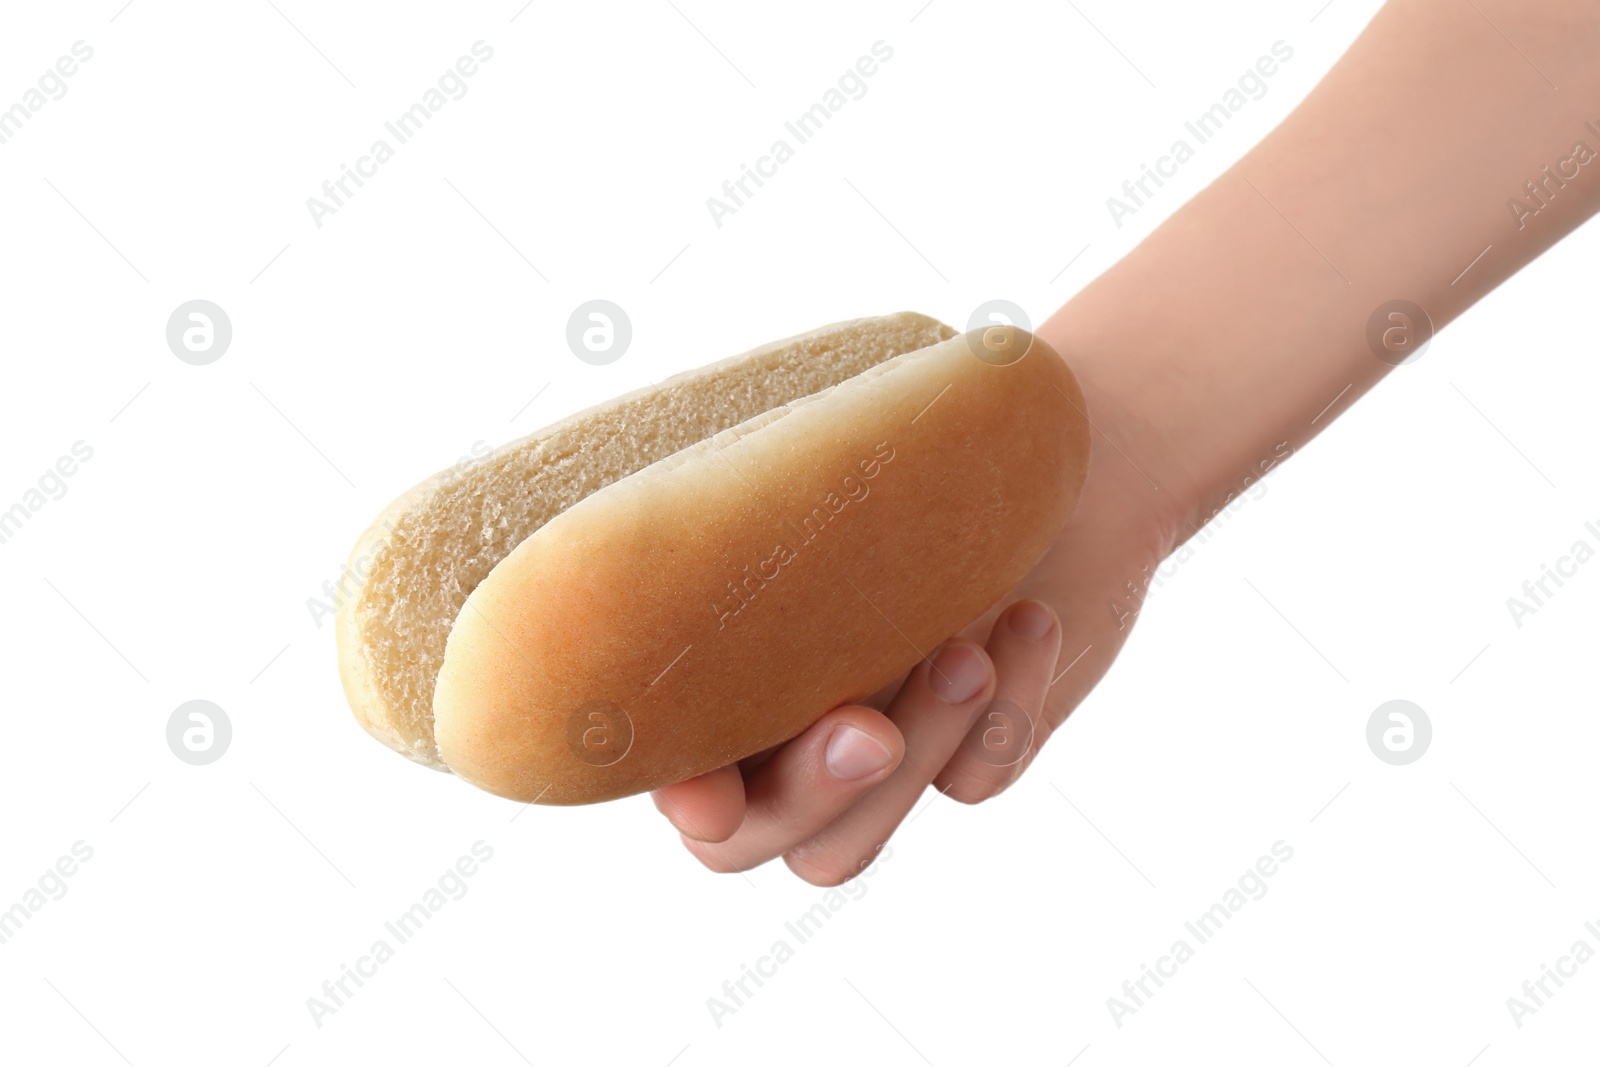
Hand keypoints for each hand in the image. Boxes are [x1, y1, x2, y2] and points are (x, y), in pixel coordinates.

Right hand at [650, 353, 1176, 883]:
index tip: (711, 793)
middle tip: (871, 731)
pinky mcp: (965, 754)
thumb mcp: (809, 479)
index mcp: (718, 669)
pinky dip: (1002, 716)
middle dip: (808, 792)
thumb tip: (640, 566)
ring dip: (912, 757)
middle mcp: (778, 729)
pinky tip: (1029, 621)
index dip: (685, 796)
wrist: (1052, 439)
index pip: (671, 771)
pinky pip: (970, 786)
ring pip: (845, 847)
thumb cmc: (906, 443)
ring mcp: (871, 751)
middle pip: (750, 841)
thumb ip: (730, 535)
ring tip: (968, 653)